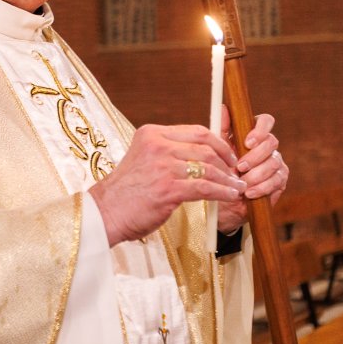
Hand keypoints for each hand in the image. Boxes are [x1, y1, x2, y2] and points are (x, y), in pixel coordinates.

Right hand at [89, 124, 246, 246]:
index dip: (218, 142)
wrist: (106, 212)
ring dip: (228, 178)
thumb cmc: (126, 191)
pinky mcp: (168, 189)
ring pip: (208, 167)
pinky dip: (222, 192)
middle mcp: (157, 145)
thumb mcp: (144, 159)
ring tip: (237, 186)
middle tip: (236, 171)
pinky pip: (205, 188)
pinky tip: (229, 196)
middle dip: (227, 159)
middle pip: (205, 146)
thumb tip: (201, 153)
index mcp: (151, 134)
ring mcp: (163, 166)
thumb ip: (168, 152)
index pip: (195, 131)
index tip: (228, 154)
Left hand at [216, 109, 287, 232]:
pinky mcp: (280, 180)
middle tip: (240, 167)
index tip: (247, 142)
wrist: (225, 199)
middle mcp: (268, 146)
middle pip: (271, 142)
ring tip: (242, 182)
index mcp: (254, 133)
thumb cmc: (221, 170)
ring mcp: (276, 162)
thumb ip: (222, 129)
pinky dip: (261, 187)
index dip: (260, 129)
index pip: (266, 121)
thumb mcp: (218, 150)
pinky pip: (276, 180)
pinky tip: (249, 192)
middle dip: (255, 156)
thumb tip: (223, 107)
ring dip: (256, 173)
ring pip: (274, 162)